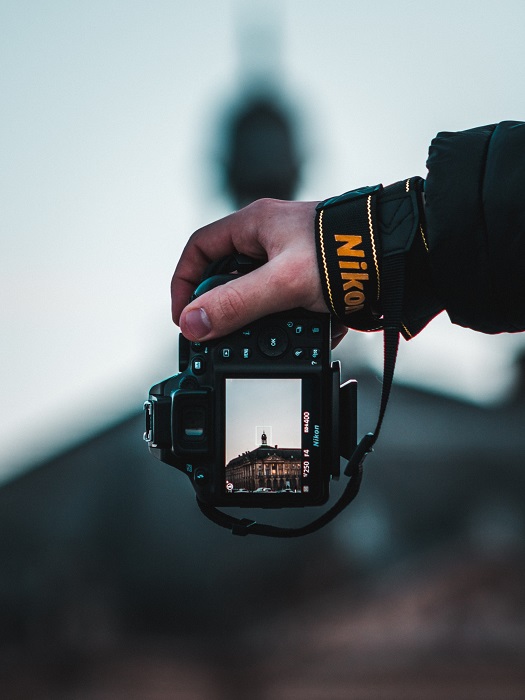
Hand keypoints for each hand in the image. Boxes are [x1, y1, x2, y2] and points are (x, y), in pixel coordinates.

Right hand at [171, 198, 347, 346]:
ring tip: (281, 331)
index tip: (185, 315)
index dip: (185, 282)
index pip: (199, 249)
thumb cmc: (344, 255)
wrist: (399, 260)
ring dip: (265, 319)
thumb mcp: (282, 283)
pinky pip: (287, 305)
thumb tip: (193, 323)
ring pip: (258, 295)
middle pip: (227, 276)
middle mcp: (269, 240)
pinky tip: (310, 329)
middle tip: (229, 331)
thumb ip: (236, 304)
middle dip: (229, 307)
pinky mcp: (310, 280)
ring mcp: (291, 260)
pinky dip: (294, 322)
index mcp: (254, 225)